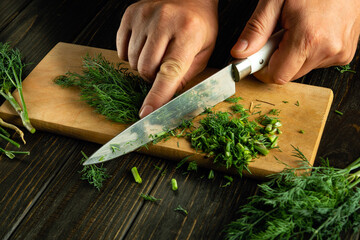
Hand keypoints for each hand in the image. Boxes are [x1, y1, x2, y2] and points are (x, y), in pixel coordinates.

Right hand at [117, 0, 218, 117]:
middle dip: (153, 78)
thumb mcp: (203, 52)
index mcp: (188, 32)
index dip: (158, 95)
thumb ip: (186, 76)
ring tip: (157, 53)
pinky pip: (121, 50)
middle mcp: (164, 21)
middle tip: (164, 68)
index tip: (147, 113)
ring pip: (133, 62)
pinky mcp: (129, 14)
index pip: (169, 71)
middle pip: (146, 69)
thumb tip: (166, 98)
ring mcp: (144, 15)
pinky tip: (145, 45)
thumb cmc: (199, 26)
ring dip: (143, 66)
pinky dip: (131, 55)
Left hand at [231, 0, 359, 83]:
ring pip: (302, 69)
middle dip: (277, 59)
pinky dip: (308, 52)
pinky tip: (311, 32)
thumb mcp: (275, 0)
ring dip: (293, 55)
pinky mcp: (345, 54)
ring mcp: (339, 53)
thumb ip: (256, 29)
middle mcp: (327, 50)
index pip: (277, 76)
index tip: (257, 57)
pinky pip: (317, 63)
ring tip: (297, 29)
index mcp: (308, 38)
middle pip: (289, 74)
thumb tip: (240, 53)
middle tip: (278, 35)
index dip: (262, 69)